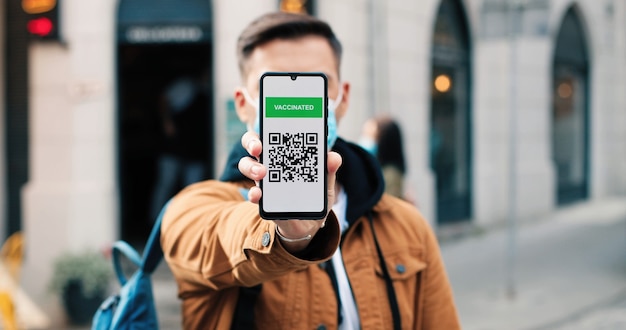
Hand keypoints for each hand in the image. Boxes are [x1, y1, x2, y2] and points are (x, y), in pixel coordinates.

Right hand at [238, 131, 341, 251]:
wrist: (310, 224)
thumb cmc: (315, 196)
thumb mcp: (326, 183)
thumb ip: (329, 170)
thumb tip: (333, 157)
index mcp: (286, 154)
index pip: (274, 134)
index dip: (269, 126)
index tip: (272, 125)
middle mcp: (271, 163)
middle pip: (252, 144)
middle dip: (252, 142)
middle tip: (258, 148)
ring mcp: (265, 181)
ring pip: (247, 165)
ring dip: (251, 167)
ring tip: (261, 172)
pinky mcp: (263, 200)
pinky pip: (253, 194)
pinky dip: (254, 194)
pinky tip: (258, 195)